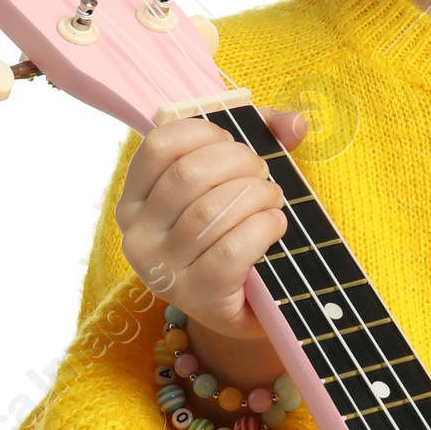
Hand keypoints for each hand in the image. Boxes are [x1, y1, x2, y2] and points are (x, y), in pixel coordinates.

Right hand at [115, 108, 307, 384]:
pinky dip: (263, 228)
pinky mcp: (197, 296)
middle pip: (188, 175)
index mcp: (135, 200)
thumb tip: (296, 122)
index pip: (158, 146)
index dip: (204, 133)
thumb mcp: (236, 181)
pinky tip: (275, 225)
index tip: (232, 141)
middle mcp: (137, 235)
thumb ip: (264, 140)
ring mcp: (163, 270)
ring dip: (256, 195)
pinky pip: (231, 249)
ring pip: (210, 211)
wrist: (242, 306)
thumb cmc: (234, 234)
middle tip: (262, 174)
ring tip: (273, 198)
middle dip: (240, 163)